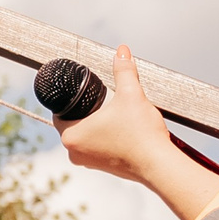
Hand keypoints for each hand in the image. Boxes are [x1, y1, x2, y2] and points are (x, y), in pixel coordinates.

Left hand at [57, 45, 218, 219]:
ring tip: (112, 115)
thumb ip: (124, 71)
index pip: (59, 114)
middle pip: (73, 125)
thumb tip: (122, 51)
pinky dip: (106, 138)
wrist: (159, 163)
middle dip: (85, 112)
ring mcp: (89, 164)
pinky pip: (99, 149)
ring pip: (86, 137)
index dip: (68, 102)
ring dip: (96, 126)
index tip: (80, 94)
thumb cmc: (141, 133)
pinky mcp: (104, 169)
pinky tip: (119, 131)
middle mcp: (74, 154)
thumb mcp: (131, 94)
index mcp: (71, 137)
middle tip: (100, 102)